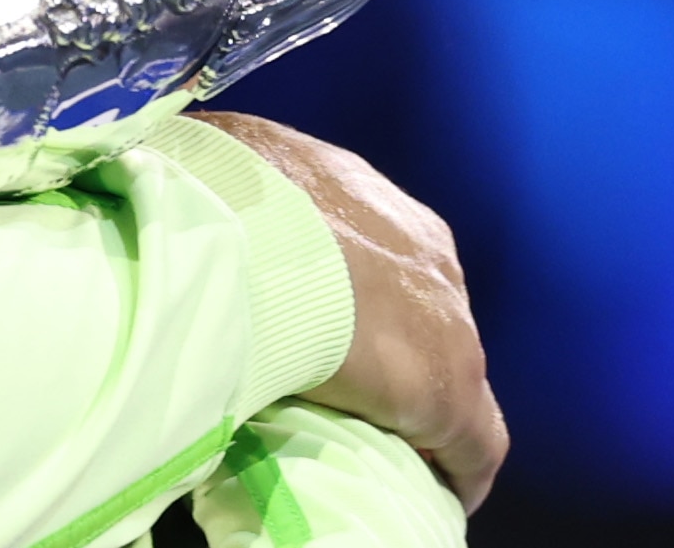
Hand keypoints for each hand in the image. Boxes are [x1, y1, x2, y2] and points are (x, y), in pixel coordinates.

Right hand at [189, 110, 506, 511]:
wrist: (246, 238)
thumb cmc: (218, 200)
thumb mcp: (223, 183)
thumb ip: (233, 210)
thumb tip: (200, 239)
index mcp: (368, 198)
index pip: (377, 262)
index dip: (356, 304)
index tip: (327, 336)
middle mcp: (421, 250)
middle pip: (420, 312)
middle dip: (388, 347)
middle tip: (343, 387)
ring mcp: (447, 315)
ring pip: (445, 371)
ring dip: (409, 400)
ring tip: (370, 436)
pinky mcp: (454, 387)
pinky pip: (473, 441)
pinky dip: (455, 468)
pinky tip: (434, 490)